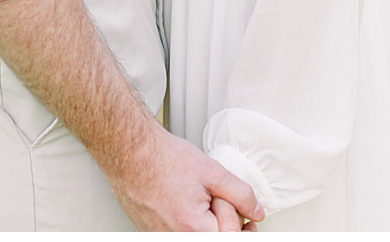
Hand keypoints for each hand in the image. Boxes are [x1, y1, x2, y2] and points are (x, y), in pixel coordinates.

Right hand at [111, 125, 263, 231]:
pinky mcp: (155, 236)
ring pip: (201, 235)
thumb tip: (257, 213)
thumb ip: (241, 195)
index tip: (240, 211)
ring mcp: (163, 239)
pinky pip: (184, 234)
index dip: (239, 220)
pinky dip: (192, 222)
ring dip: (207, 222)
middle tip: (214, 197)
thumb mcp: (213, 172)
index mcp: (193, 229)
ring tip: (198, 199)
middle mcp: (176, 240)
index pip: (231, 237)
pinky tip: (186, 203)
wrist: (132, 155)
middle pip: (217, 237)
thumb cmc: (165, 161)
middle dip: (224, 220)